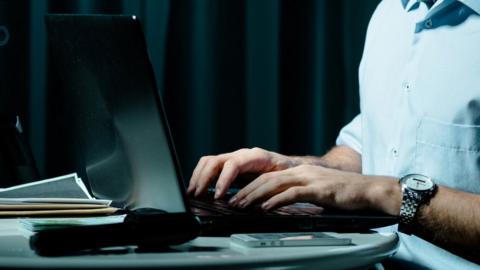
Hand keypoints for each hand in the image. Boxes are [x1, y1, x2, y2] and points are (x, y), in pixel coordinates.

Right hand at [188, 147, 299, 198]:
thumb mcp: (279, 180)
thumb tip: (251, 201)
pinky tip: (197, 189)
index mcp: (255, 157)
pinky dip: (201, 176)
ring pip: (209, 161)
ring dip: (198, 177)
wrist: (288, 165)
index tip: (217, 196)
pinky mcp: (228, 164)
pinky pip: (209, 166)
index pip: (233, 164)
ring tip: (193, 193)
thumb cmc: (285, 173)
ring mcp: (233, 158)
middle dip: (204, 178)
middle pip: (215, 160)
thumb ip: (265, 187)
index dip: (223, 180)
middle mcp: (241, 154)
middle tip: (198, 195)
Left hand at [229, 164, 400, 215]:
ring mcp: (309, 178)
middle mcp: (302, 171)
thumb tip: (281, 204)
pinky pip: (292, 193)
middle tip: (233, 202)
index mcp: (300, 171)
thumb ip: (299, 194)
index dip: (250, 186)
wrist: (369, 190)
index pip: (268, 177)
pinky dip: (276, 200)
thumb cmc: (344, 193)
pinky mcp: (318, 189)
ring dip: (256, 196)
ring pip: (275, 184)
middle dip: (247, 191)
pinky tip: (266, 208)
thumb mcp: (316, 190)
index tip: (238, 196)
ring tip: (243, 205)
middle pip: (267, 179)